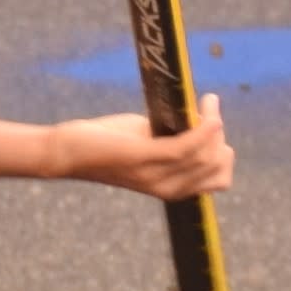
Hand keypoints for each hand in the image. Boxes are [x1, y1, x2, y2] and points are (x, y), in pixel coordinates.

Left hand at [49, 103, 233, 201]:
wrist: (66, 152)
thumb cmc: (103, 144)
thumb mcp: (145, 142)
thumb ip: (169, 137)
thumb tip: (193, 117)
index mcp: (171, 188)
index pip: (218, 180)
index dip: (224, 152)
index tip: (214, 125)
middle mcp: (167, 188)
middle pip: (216, 166)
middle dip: (220, 136)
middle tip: (207, 110)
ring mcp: (156, 176)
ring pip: (206, 155)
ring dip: (214, 123)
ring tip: (208, 102)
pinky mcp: (143, 158)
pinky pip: (187, 146)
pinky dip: (204, 126)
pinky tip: (205, 109)